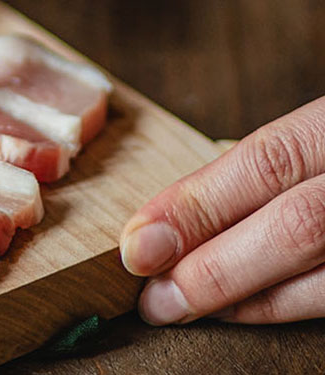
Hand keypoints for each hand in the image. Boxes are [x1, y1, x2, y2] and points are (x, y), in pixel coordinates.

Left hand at [119, 97, 324, 324]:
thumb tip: (172, 219)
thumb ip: (271, 166)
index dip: (196, 206)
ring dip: (249, 299)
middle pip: (299, 226)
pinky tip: (249, 310)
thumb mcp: (322, 132)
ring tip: (187, 307)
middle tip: (153, 298)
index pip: (268, 162)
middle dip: (215, 268)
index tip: (138, 243)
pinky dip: (294, 308)